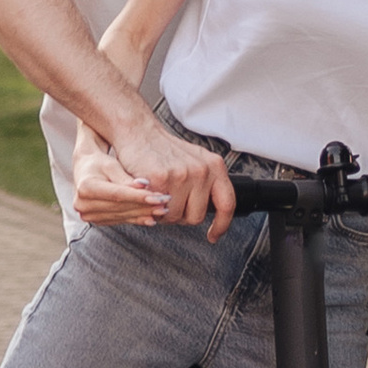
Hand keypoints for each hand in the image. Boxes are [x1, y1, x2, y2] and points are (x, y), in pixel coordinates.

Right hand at [73, 133, 165, 228]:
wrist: (85, 170)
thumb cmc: (101, 163)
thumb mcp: (112, 165)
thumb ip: (126, 178)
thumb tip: (144, 186)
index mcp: (86, 187)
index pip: (118, 195)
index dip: (139, 197)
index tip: (158, 197)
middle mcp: (83, 204)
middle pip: (121, 207)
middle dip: (145, 206)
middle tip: (165, 202)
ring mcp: (88, 215)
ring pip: (122, 215)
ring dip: (143, 214)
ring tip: (162, 210)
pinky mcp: (96, 220)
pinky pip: (120, 220)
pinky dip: (136, 219)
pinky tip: (151, 218)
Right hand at [82, 118, 236, 237]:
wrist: (139, 133)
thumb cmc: (165, 151)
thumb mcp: (196, 161)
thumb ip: (206, 184)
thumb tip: (213, 214)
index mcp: (215, 166)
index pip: (227, 204)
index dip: (221, 225)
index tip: (213, 235)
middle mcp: (202, 170)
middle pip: (197, 216)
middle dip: (182, 215)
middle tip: (170, 202)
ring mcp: (183, 174)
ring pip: (176, 217)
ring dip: (165, 213)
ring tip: (159, 196)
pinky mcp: (162, 179)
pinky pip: (159, 210)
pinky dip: (152, 208)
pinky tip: (149, 194)